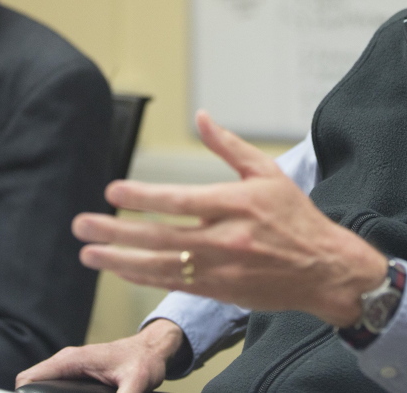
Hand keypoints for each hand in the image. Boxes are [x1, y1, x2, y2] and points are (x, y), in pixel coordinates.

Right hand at [15, 318, 183, 391]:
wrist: (152, 349)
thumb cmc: (144, 360)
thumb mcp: (137, 382)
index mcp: (71, 361)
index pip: (27, 379)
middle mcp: (66, 364)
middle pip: (31, 386)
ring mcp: (70, 370)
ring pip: (41, 387)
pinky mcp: (76, 378)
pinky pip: (53, 388)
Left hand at [73, 111, 387, 326]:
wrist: (325, 268)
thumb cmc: (296, 217)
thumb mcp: (267, 172)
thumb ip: (229, 146)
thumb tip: (201, 116)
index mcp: (236, 204)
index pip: (179, 201)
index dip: (142, 197)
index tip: (112, 191)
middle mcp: (225, 238)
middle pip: (159, 236)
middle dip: (115, 232)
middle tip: (81, 226)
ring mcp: (221, 268)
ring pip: (160, 265)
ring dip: (120, 260)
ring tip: (89, 253)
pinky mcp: (221, 290)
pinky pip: (175, 284)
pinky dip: (145, 278)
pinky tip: (121, 271)